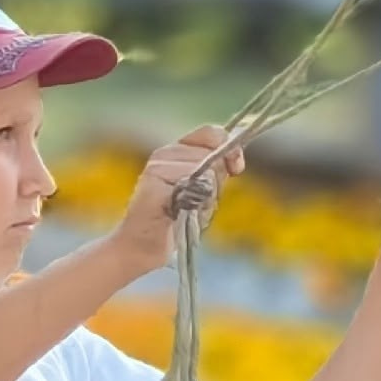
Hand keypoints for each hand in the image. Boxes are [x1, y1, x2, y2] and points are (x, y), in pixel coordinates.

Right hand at [111, 127, 244, 273]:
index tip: (236, 168)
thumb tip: (235, 157)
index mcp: (177, 150)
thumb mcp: (204, 192)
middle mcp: (165, 153)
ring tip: (187, 211)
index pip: (211, 134)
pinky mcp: (153, 183)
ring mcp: (157, 167)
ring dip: (205, 197)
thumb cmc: (176, 220)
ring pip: (204, 171)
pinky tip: (179, 213)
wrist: (143, 246)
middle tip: (198, 203)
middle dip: (216, 182)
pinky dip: (193, 203)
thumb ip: (218, 171)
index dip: (229, 149)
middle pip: (212, 155)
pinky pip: (190, 187)